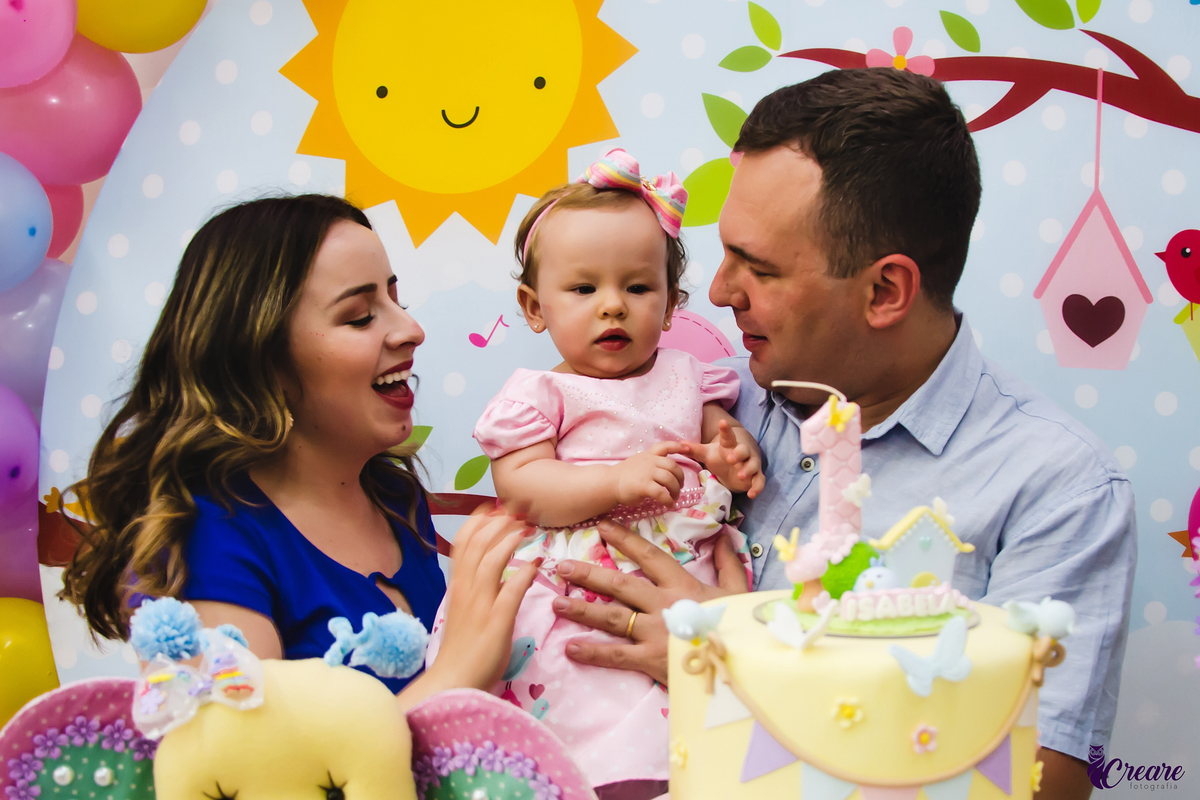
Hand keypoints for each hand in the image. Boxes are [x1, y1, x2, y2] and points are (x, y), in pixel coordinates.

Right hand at [402, 505, 538, 707]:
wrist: (453, 681)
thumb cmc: (462, 650)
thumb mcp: (465, 612)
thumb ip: (477, 591)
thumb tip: (497, 574)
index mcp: (457, 587)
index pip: (462, 545)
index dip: (477, 523)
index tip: (491, 508)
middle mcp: (465, 590)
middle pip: (477, 545)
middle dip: (496, 523)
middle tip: (515, 511)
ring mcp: (479, 605)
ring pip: (491, 561)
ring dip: (509, 541)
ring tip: (526, 528)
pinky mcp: (496, 622)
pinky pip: (510, 591)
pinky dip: (523, 574)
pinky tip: (536, 565)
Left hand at [550, 519, 748, 684]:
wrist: (747, 663)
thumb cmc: (741, 626)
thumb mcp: (739, 590)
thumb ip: (728, 562)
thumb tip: (724, 536)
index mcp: (682, 585)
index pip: (647, 556)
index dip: (623, 539)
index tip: (601, 527)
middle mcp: (663, 604)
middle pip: (618, 585)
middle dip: (588, 574)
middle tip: (561, 566)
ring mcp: (654, 632)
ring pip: (610, 617)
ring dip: (581, 609)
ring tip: (556, 603)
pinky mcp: (651, 659)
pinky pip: (615, 655)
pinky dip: (592, 653)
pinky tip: (569, 648)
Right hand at [609, 441, 686, 506]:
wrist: (609, 483)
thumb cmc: (624, 476)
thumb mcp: (638, 462)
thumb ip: (651, 463)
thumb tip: (665, 471)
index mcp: (649, 455)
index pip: (665, 446)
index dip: (678, 447)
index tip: (687, 449)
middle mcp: (650, 462)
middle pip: (673, 466)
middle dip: (680, 478)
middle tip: (679, 487)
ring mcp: (647, 473)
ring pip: (670, 480)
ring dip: (675, 490)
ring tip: (674, 497)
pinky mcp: (644, 486)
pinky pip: (662, 493)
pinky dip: (668, 500)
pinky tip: (669, 504)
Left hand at [682, 418, 764, 497]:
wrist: (738, 464)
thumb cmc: (721, 457)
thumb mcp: (707, 453)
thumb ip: (694, 449)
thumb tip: (679, 444)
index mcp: (729, 445)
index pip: (727, 435)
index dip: (725, 429)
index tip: (722, 422)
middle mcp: (742, 453)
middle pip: (743, 450)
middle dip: (738, 454)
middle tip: (730, 458)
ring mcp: (750, 464)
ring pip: (753, 465)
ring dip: (748, 470)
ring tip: (740, 476)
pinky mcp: (755, 476)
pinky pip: (759, 481)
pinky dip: (757, 487)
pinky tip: (751, 494)